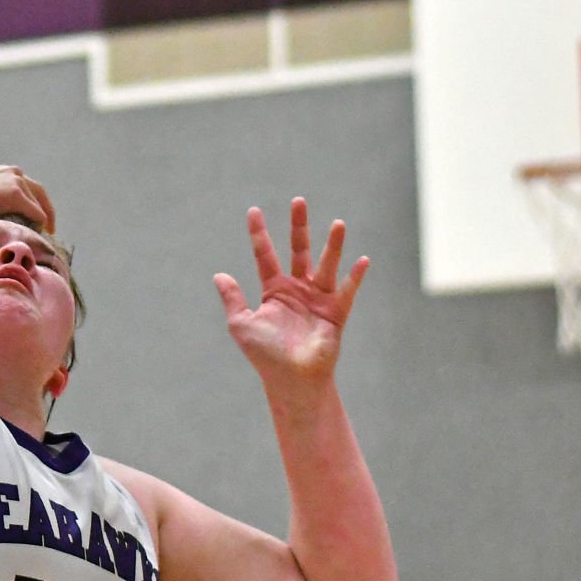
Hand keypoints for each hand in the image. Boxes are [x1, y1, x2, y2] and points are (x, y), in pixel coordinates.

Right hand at [0, 165, 54, 246]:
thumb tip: (1, 218)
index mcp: (5, 171)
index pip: (30, 187)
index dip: (37, 204)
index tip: (39, 220)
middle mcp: (14, 173)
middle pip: (41, 194)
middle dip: (47, 212)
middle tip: (50, 230)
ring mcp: (16, 182)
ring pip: (39, 206)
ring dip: (42, 222)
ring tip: (41, 238)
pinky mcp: (16, 195)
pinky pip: (37, 214)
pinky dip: (38, 226)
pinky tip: (36, 237)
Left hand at [214, 199, 368, 382]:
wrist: (291, 379)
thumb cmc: (264, 355)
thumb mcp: (241, 324)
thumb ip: (232, 298)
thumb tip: (219, 274)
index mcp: (273, 290)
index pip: (264, 255)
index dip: (258, 234)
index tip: (253, 211)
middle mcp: (297, 289)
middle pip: (298, 250)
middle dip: (298, 226)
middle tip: (298, 201)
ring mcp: (318, 298)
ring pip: (325, 264)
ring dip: (332, 245)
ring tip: (337, 223)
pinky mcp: (335, 312)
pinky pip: (347, 290)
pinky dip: (355, 276)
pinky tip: (362, 259)